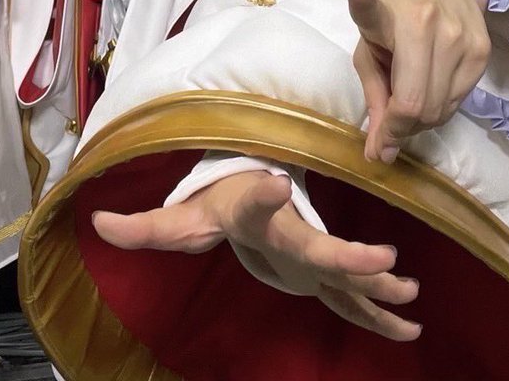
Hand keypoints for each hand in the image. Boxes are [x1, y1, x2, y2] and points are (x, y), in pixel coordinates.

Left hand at [94, 170, 420, 339]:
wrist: (257, 182)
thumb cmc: (219, 199)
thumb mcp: (179, 215)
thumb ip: (142, 224)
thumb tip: (98, 223)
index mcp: (253, 212)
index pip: (255, 201)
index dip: (261, 192)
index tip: (273, 182)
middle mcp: (290, 229)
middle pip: (318, 244)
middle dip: (347, 255)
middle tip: (382, 261)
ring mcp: (312, 249)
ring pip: (347, 269)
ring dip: (376, 285)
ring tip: (407, 292)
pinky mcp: (324, 269)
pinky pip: (354, 292)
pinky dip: (380, 308)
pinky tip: (411, 325)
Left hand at [348, 0, 490, 162]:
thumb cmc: (398, 15)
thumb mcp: (371, 44)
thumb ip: (373, 96)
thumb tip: (380, 153)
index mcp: (388, 15)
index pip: (370, 8)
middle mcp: (428, 24)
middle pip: (415, 103)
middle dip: (397, 129)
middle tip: (387, 132)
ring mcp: (460, 39)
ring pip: (439, 110)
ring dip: (419, 123)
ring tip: (408, 108)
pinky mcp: (483, 52)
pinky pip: (458, 103)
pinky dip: (439, 111)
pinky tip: (430, 94)